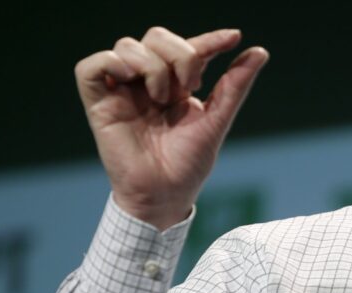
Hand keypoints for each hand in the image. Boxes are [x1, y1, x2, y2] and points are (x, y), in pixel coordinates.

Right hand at [74, 27, 268, 229]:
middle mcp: (147, 83)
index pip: (189, 48)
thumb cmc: (188, 165)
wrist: (164, 195)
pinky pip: (91, 66)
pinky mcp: (98, 102)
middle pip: (157, 37)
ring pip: (128, 46)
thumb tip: (260, 52)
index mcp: (175, 86)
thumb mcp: (216, 120)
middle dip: (180, 53)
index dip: (210, 39)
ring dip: (152, 65)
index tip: (233, 38)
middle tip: (190, 86)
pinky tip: (131, 80)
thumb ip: (235, 85)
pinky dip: (112, 63)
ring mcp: (122, 90)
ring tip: (162, 99)